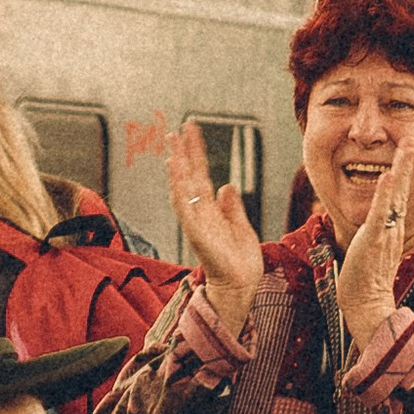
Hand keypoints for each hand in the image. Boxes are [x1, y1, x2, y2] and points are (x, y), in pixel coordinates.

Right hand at [167, 122, 263, 340]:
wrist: (241, 284)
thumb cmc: (240, 260)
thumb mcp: (240, 226)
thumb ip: (232, 206)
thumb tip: (226, 184)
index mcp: (211, 209)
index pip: (201, 174)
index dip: (197, 152)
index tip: (192, 131)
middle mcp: (200, 212)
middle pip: (189, 176)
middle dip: (183, 152)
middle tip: (175, 129)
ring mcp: (196, 221)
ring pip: (183, 187)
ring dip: (177, 165)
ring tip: (173, 144)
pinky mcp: (196, 231)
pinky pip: (184, 206)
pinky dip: (178, 188)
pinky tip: (174, 170)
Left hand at [336, 132, 413, 354]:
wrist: (366, 304)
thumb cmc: (365, 282)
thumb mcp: (373, 252)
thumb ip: (377, 237)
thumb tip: (377, 230)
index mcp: (393, 228)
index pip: (399, 195)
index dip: (403, 173)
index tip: (406, 152)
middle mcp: (393, 227)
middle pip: (403, 189)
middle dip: (407, 163)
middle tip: (411, 139)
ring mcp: (386, 232)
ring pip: (395, 195)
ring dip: (401, 169)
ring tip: (406, 146)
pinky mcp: (375, 239)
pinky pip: (381, 213)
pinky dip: (385, 194)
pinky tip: (388, 176)